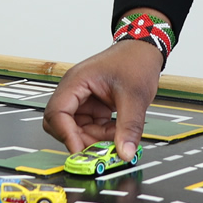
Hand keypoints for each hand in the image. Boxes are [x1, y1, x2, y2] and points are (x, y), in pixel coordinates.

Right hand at [43, 39, 162, 161]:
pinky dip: (101, 134)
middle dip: (79, 139)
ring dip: (94, 138)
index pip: (57, 113)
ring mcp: (83, 99)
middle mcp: (75, 91)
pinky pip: (90, 127)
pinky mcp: (93, 106)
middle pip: (61, 124)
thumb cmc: (136, 61)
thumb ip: (129, 127)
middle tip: (98, 150)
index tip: (81, 152)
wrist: (145, 50)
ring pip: (76, 129)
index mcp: (77, 82)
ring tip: (115, 137)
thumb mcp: (135, 96)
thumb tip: (125, 152)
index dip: (66, 135)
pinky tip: (116, 131)